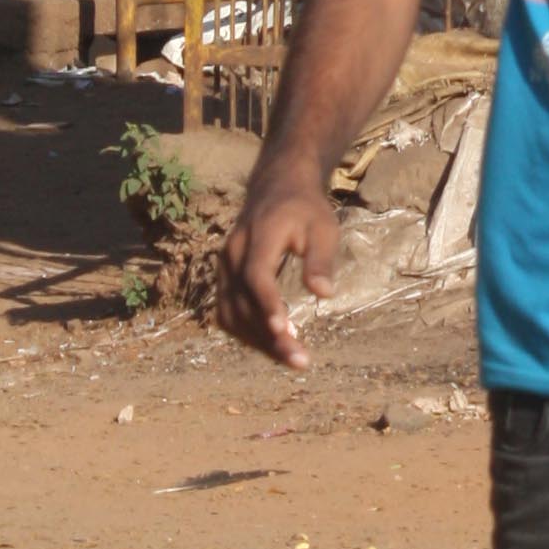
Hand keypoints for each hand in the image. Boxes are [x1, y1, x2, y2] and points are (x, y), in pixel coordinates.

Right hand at [216, 166, 343, 371]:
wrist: (276, 188)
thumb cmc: (305, 210)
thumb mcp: (323, 227)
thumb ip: (321, 260)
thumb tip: (325, 295)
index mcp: (259, 234)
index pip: (256, 274)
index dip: (267, 303)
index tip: (282, 330)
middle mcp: (233, 252)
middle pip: (242, 302)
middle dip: (268, 336)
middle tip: (300, 360)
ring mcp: (224, 266)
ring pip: (230, 313)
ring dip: (257, 341)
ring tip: (291, 358)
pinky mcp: (223, 278)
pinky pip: (227, 313)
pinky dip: (246, 333)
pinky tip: (272, 345)